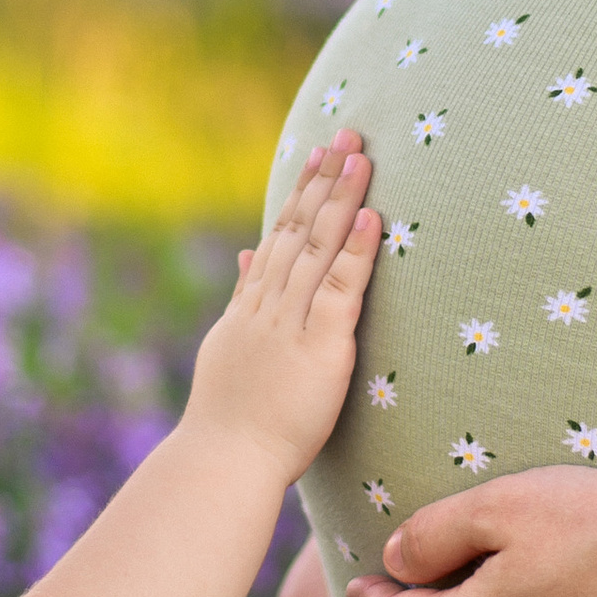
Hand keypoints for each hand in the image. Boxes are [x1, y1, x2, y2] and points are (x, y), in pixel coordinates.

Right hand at [185, 141, 379, 479]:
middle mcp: (268, 306)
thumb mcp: (230, 349)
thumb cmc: (230, 421)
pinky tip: (372, 216)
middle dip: (324, 179)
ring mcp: (291, 324)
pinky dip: (356, 250)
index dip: (301, 194)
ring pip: (318, 248)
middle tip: (347, 134)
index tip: (318, 156)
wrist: (223, 463)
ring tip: (363, 157)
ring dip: (342, 199)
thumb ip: (243, 299)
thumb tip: (247, 256)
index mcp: (250, 308)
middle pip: (298, 229)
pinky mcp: (320, 347)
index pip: (278, 237)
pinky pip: (341, 289)